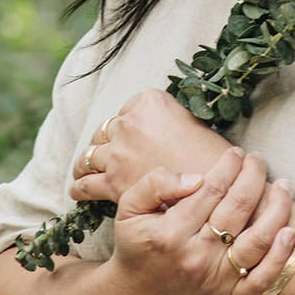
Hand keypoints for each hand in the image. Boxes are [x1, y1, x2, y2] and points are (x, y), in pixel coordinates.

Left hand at [69, 87, 233, 207]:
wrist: (216, 192)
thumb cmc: (212, 159)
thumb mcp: (193, 123)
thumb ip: (169, 121)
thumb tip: (157, 132)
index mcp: (149, 102)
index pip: (128, 109)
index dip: (130, 124)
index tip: (132, 136)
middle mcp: (129, 123)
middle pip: (106, 130)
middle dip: (106, 142)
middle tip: (108, 154)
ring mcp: (118, 152)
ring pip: (90, 155)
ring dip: (87, 162)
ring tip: (84, 169)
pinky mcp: (113, 182)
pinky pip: (86, 184)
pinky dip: (80, 187)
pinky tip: (78, 190)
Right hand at [108, 144, 294, 294]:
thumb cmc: (137, 245)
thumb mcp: (129, 209)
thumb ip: (155, 184)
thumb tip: (197, 178)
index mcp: (171, 233)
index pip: (212, 189)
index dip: (229, 165)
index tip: (236, 152)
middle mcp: (196, 257)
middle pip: (238, 207)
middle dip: (254, 176)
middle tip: (258, 160)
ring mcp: (217, 281)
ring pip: (258, 239)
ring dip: (277, 208)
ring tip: (283, 186)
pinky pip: (263, 278)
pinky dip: (280, 254)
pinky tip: (289, 231)